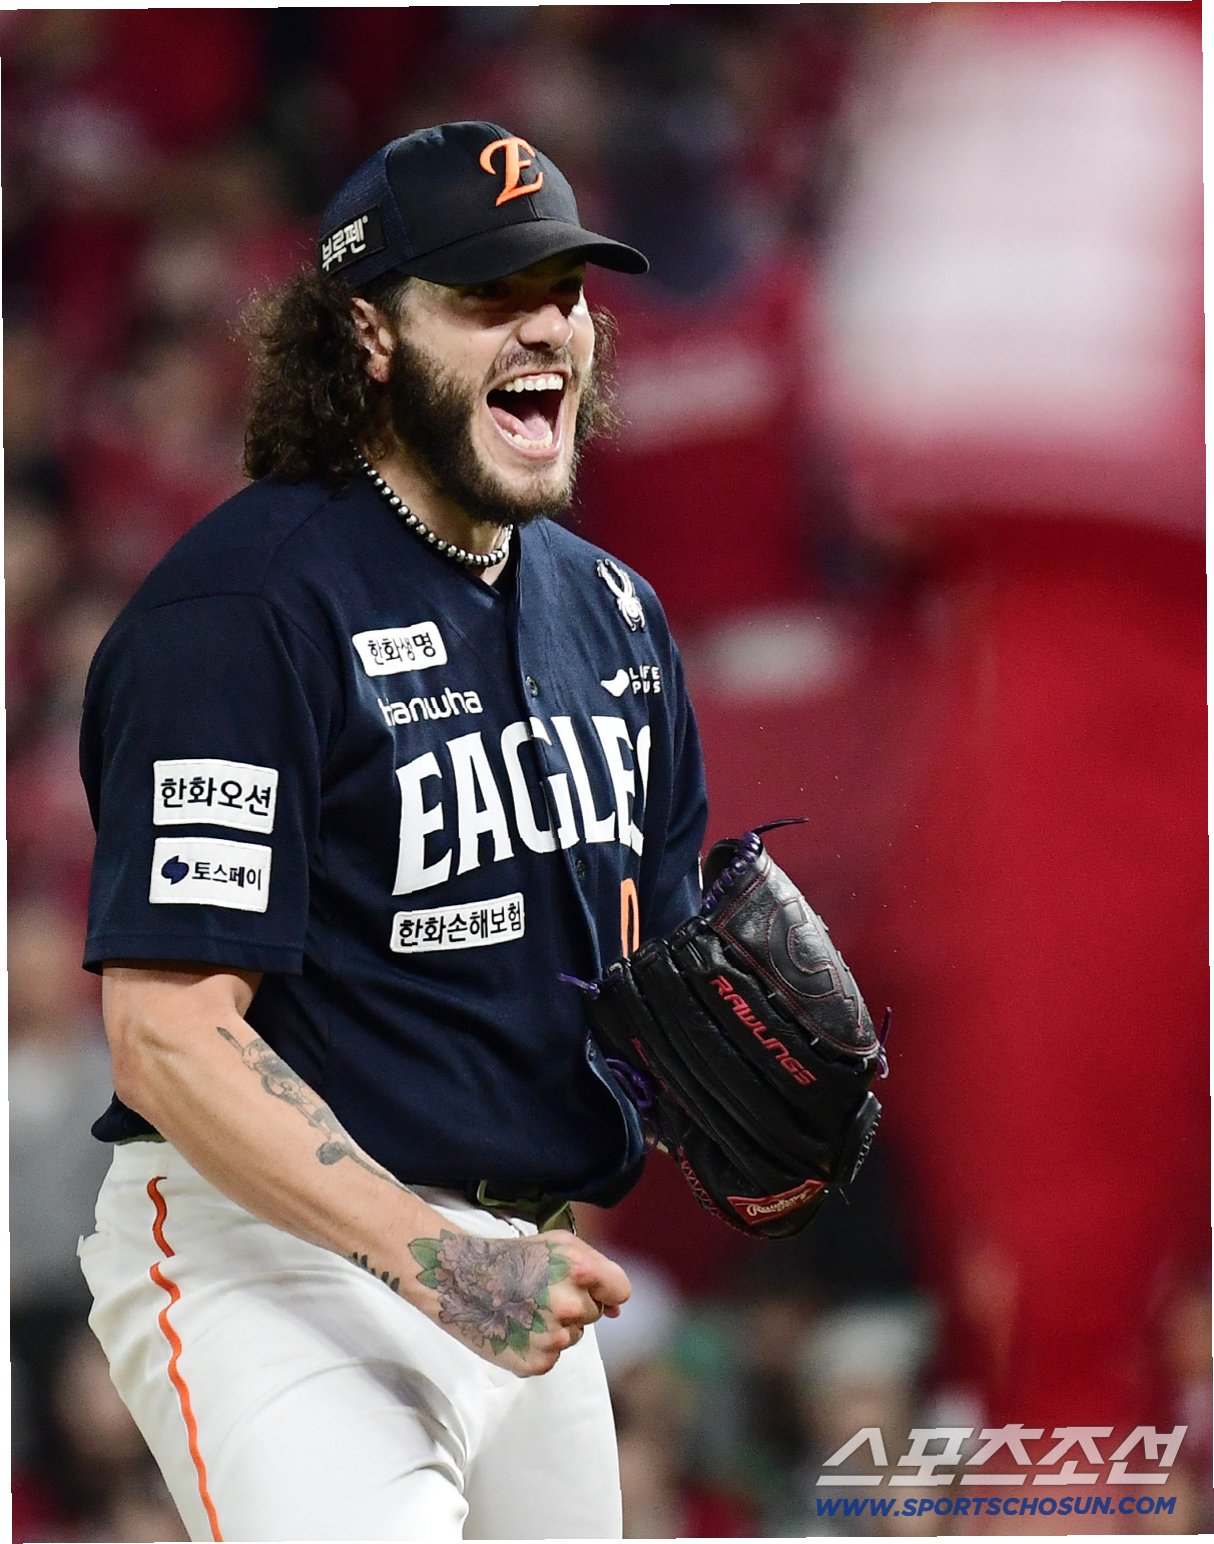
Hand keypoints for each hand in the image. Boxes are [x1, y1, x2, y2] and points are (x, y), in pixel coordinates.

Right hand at [407, 1226, 629, 1376]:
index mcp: (579, 1269)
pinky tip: (516, 1327)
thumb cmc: (510, 1257)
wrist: (459, 1279)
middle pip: (593, 1313)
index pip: (620, 1289)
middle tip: (539, 1291)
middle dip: (574, 1305)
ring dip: (556, 1327)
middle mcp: (568, 1304)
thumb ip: (597, 1270)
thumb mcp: (559, 1246)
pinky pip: (553, 1357)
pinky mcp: (536, 1363)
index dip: (605, 1288)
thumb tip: (616, 1311)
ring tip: (524, 1308)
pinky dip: (538, 1346)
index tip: (590, 1288)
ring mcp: (553, 1337)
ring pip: (573, 1336)